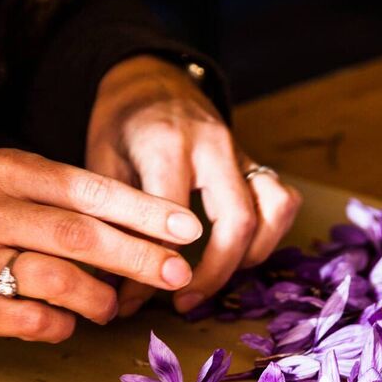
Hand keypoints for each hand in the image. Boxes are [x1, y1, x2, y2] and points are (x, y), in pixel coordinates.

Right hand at [0, 148, 202, 341]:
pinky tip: (66, 320)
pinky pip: (33, 319)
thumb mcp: (13, 187)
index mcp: (7, 171)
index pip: (89, 189)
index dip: (144, 211)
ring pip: (58, 279)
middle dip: (140, 256)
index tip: (188, 229)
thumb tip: (156, 235)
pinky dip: (62, 324)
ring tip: (111, 306)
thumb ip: (71, 203)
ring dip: (100, 298)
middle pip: (80, 235)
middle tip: (177, 273)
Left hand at [86, 56, 301, 315]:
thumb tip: (114, 285)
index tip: (132, 300)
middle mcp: (214, 146)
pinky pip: (281, 200)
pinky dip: (268, 235)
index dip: (154, 266)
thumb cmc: (120, 125)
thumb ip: (112, 219)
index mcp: (167, 144)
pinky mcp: (256, 162)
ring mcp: (243, 152)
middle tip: (183, 301)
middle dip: (214, 273)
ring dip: (250, 256)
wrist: (150, 80)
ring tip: (215, 279)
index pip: (172, 219)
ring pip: (273, 211)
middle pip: (237, 221)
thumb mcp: (100, 164)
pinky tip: (238, 254)